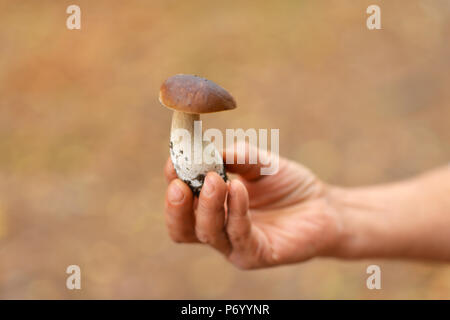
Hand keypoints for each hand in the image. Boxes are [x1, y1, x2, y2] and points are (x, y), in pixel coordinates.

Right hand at [164, 143, 343, 268]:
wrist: (324, 205)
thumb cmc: (287, 185)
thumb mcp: (260, 163)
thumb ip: (237, 156)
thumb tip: (211, 151)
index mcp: (212, 207)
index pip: (182, 201)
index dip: (173, 181)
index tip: (174, 160)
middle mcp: (218, 229)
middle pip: (182, 227)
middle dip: (176, 206)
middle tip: (179, 182)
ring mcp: (235, 245)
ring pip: (207, 232)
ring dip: (207, 205)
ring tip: (215, 179)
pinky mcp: (256, 254)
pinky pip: (239, 234)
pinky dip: (236, 210)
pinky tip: (239, 188)